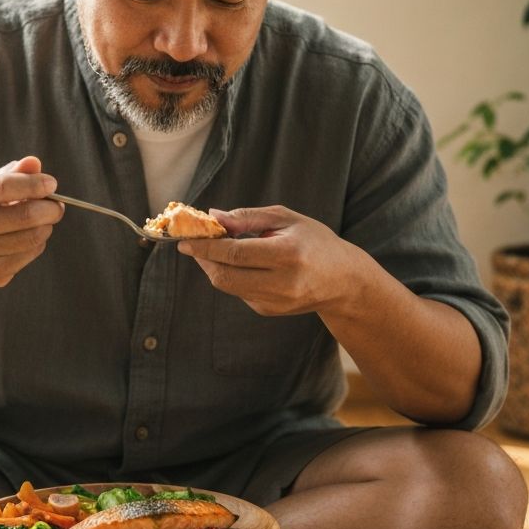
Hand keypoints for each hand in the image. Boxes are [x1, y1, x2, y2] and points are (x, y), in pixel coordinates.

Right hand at [0, 156, 63, 293]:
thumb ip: (8, 175)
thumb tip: (35, 163)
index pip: (3, 187)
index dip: (33, 184)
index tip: (52, 183)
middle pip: (23, 216)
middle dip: (49, 209)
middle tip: (57, 205)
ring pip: (30, 238)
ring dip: (45, 226)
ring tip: (45, 220)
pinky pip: (28, 255)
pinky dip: (37, 243)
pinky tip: (30, 237)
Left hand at [177, 205, 362, 317]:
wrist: (344, 281)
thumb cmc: (314, 242)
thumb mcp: (286, 219)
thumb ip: (248, 218)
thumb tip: (214, 216)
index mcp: (288, 254)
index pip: (235, 253)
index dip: (205, 247)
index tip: (185, 240)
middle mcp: (282, 283)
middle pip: (225, 276)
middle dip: (203, 260)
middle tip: (194, 244)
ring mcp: (276, 302)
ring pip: (228, 286)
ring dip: (214, 268)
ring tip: (217, 249)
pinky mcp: (269, 311)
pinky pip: (239, 292)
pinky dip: (232, 276)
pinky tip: (242, 265)